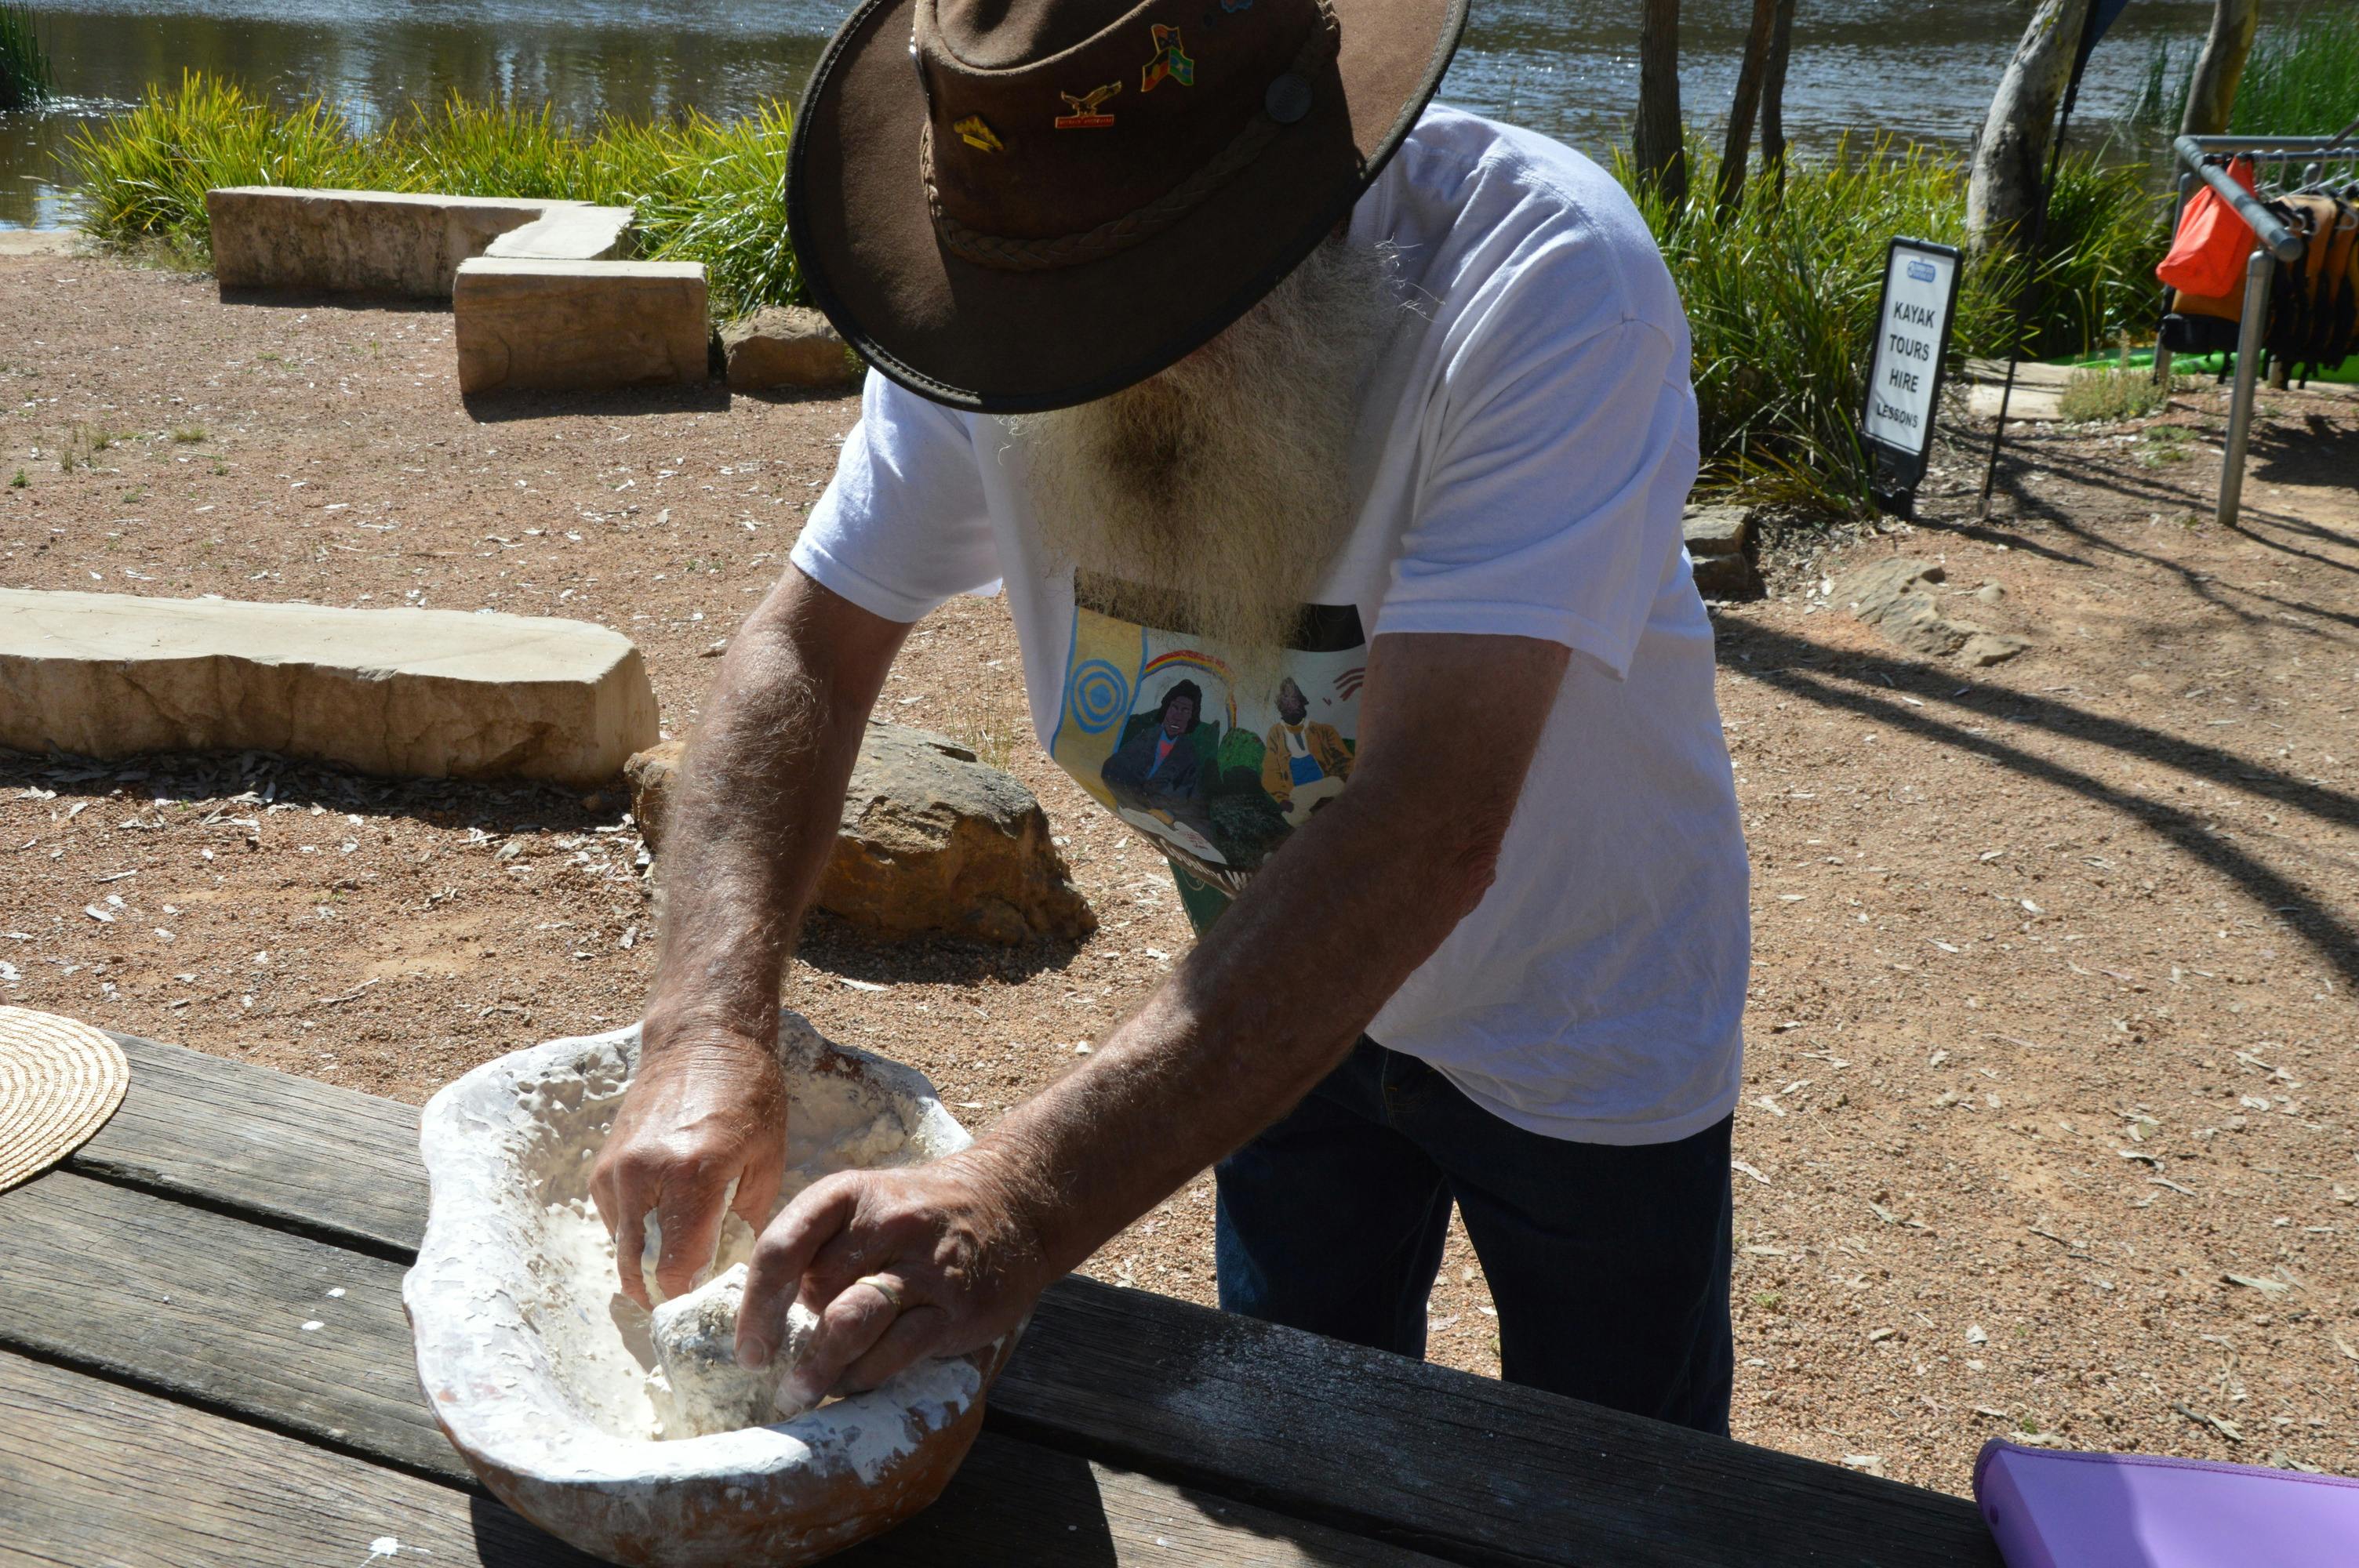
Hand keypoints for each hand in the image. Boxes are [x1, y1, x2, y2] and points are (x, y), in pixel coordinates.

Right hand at [590, 1022, 788, 1308]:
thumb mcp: (767, 1161)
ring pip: (621, 1250)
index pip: (674, 1268)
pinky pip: (614, 1223)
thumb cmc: (749, 1096)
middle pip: (636, 1269)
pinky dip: (636, 1235)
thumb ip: (744, 1224)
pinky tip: (667, 1221)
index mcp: (691, 1174)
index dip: (689, 1293)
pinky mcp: (600, 1168)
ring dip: (647, 1263)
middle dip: (662, 1291)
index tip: (708, 1296)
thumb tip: (724, 1273)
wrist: (701, 1040)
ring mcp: (614, 1172)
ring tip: (682, 1255)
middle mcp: (641, 1175)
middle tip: (691, 1296)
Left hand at [734, 1150, 1047, 1411]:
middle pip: (816, 1293)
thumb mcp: (866, 1205)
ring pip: (851, 1324)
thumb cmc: (920, 1214)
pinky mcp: (954, 1307)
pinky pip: (895, 1353)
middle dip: (795, 1341)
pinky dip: (866, 1377)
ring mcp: (923, 1266)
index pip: (783, 1247)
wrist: (1014, 1204)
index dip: (756, 1306)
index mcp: (848, 1194)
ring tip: (805, 1392)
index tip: (751, 1349)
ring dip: (820, 1369)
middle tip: (786, 1373)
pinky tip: (857, 1381)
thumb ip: (820, 1247)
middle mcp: (885, 1223)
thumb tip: (768, 1317)